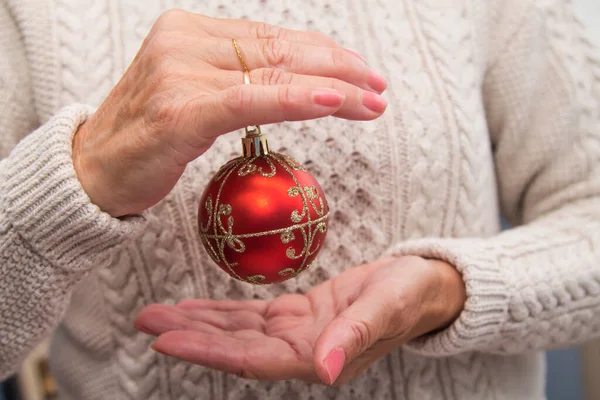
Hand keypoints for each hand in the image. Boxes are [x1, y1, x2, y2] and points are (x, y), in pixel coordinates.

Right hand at [72, 9, 387, 216]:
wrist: (90, 173)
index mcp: (191, 32)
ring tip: (371, 100)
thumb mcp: (194, 96)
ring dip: (332, 86)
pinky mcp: (179, 111)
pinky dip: (296, 100)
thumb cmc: (146, 139)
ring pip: (273, 72)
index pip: (273, 37)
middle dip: (339, 68)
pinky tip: (333, 101)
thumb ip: (236, 81)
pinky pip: (251, 101)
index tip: (360, 71)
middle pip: (280, 50)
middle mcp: (185, 41)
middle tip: (378, 87)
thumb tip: (294, 82)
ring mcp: (179, 72)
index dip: (322, 53)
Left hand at [135, 256, 465, 384]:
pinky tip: (196, 308)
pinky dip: (222, 312)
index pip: (253, 359)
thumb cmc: (410, 296)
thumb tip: (325, 369)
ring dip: (198, 322)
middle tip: (146, 320)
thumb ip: (356, 336)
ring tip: (157, 312)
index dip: (209, 351)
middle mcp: (301, 352)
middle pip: (235, 347)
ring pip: (238, 331)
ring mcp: (297, 334)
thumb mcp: (388, 307)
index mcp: (318, 357)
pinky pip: (252, 316)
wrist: (423, 285)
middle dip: (190, 335)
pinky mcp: (298, 315)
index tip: (166, 339)